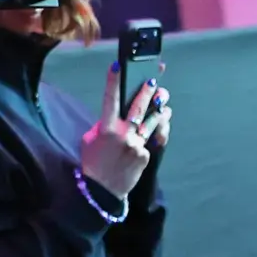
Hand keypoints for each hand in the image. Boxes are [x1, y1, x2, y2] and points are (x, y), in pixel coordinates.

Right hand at [79, 64, 163, 199]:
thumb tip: (117, 115)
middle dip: (147, 93)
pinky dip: (148, 139)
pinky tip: (150, 136)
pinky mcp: (145, 155)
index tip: (117, 66)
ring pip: (151, 124)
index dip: (114, 82)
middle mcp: (123, 134)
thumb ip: (103, 125)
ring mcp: (136, 145)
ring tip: (165, 105)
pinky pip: (149, 142)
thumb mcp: (91, 139)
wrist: (103, 190)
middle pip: (138, 108)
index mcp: (106, 128)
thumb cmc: (93, 162)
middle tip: (155, 81)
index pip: (110, 99)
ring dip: (159, 113)